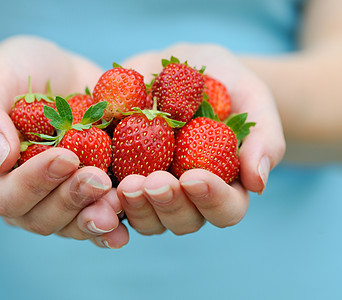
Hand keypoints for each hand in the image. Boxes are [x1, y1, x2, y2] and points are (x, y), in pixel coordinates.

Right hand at [0, 35, 127, 247]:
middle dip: (72, 200)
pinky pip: (98, 218)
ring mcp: (59, 201)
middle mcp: (26, 199)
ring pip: (74, 225)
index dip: (36, 182)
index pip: (8, 196)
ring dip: (96, 217)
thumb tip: (0, 160)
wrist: (58, 75)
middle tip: (99, 178)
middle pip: (43, 218)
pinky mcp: (89, 196)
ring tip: (119, 201)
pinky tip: (129, 221)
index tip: (66, 156)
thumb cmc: (18, 73)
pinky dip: (114, 223)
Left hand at [117, 43, 285, 234]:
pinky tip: (95, 181)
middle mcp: (188, 197)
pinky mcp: (121, 179)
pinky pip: (111, 200)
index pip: (226, 209)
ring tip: (125, 183)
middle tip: (154, 181)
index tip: (194, 177)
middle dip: (168, 204)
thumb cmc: (221, 80)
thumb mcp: (249, 95)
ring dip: (135, 207)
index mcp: (223, 184)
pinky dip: (104, 198)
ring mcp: (152, 193)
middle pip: (183, 221)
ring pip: (146, 219)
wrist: (176, 67)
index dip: (212, 200)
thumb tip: (258, 183)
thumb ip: (263, 136)